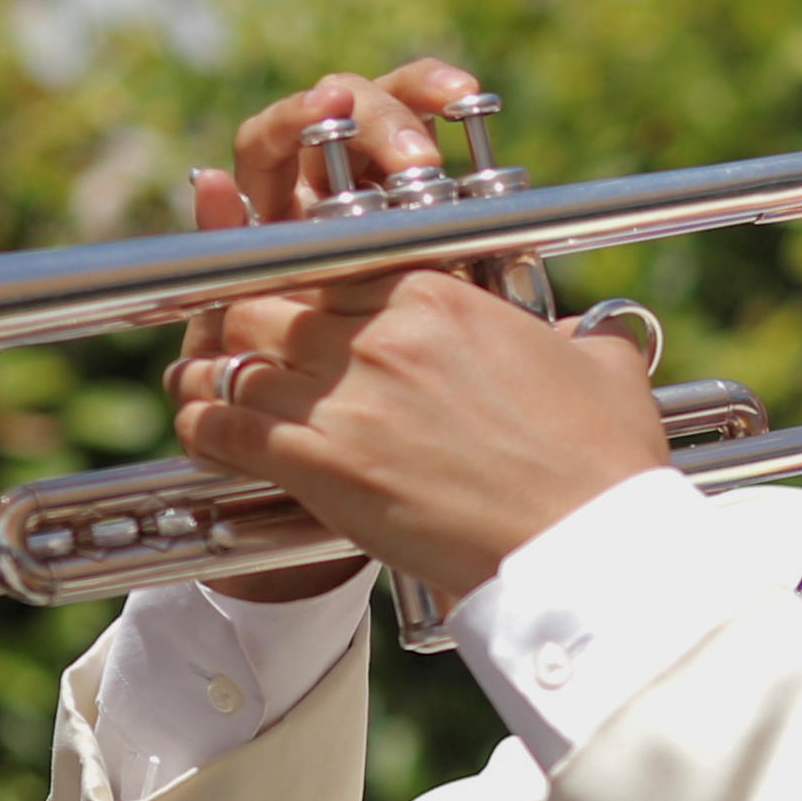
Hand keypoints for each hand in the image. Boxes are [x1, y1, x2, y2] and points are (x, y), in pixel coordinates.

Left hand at [172, 58, 594, 604]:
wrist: (578, 545)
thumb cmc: (599, 464)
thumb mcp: (600, 370)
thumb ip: (580, 337)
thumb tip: (590, 336)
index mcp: (435, 292)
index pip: (330, 255)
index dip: (302, 276)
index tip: (296, 296)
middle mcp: (377, 331)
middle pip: (267, 295)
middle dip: (246, 317)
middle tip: (241, 343)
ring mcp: (343, 394)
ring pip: (231, 354)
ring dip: (212, 369)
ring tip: (204, 383)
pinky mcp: (319, 463)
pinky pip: (222, 425)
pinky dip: (202, 425)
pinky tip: (201, 430)